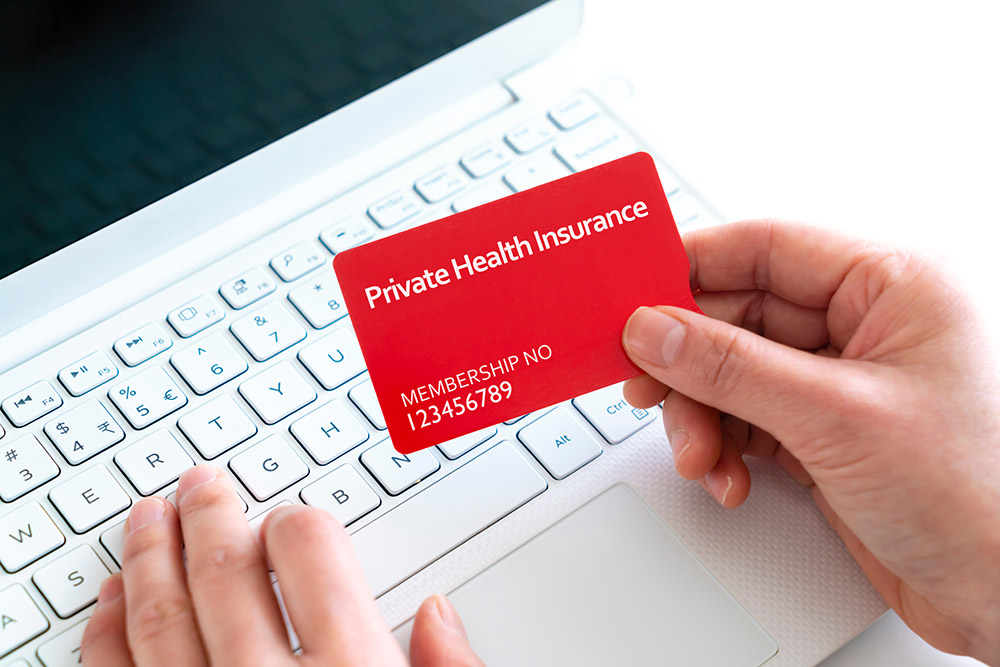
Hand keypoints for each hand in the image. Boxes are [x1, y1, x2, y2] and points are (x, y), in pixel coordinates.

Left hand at [81, 465, 483, 666]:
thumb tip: (439, 616)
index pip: (311, 551)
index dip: (299, 521)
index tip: (294, 520)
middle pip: (227, 570)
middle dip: (211, 516)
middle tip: (201, 485)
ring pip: (160, 618)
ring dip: (149, 559)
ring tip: (146, 520)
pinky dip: (106, 638)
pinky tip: (110, 605)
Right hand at [621, 220, 999, 663]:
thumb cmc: (980, 496)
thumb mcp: (835, 417)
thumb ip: (731, 367)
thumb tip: (655, 329)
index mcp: (889, 286)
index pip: (765, 249)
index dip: (691, 267)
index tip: (631, 292)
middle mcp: (863, 326)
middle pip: (737, 317)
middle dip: (688, 363)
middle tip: (645, 387)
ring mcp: (840, 383)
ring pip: (733, 374)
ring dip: (702, 415)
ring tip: (701, 455)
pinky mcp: (824, 433)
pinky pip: (747, 419)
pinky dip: (724, 447)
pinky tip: (728, 476)